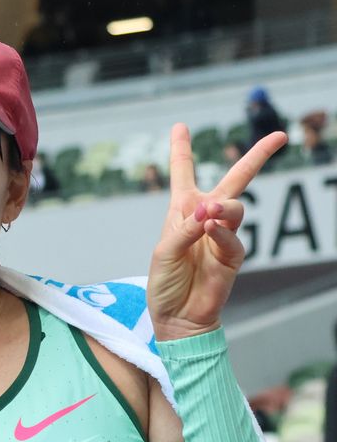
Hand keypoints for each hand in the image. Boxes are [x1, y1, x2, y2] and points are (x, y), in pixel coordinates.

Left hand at [147, 124, 285, 340]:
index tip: (180, 126)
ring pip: (235, 207)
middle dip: (257, 157)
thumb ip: (184, 228)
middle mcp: (204, 218)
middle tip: (279, 137)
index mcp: (182, 211)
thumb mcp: (163, 252)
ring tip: (206, 215)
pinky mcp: (233, 256)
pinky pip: (232, 238)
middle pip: (234, 181)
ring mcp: (222, 236)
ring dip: (222, 207)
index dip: (181, 150)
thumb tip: (208, 210)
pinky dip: (221, 233)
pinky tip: (209, 231)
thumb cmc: (164, 282)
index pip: (183, 174)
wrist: (176, 316)